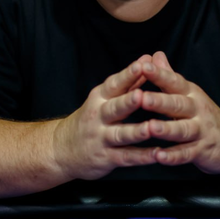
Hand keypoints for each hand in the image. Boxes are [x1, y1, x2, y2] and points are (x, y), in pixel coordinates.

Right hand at [52, 56, 157, 180]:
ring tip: (151, 128)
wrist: (62, 149)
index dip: (128, 75)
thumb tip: (147, 59)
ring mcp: (102, 138)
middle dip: (128, 102)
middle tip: (141, 96)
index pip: (114, 84)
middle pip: (115, 108)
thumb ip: (128, 81)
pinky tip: (157, 154)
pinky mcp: (106, 158)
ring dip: (136, 132)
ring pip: (121, 135)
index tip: (141, 65)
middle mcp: (99, 117)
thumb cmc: (91, 119)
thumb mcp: (104, 98)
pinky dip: (142, 157)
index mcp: (100, 98)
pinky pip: (126, 157)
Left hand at [140, 51, 219, 174]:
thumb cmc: (205, 116)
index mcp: (190, 94)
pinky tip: (159, 156)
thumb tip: (155, 55)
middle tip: (141, 97)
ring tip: (150, 128)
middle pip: (177, 104)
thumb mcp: (189, 93)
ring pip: (182, 130)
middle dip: (159, 101)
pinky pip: (187, 154)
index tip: (142, 66)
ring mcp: (201, 131)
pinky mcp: (203, 151)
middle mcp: (197, 110)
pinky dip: (173, 156)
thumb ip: (170, 76)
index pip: (174, 81)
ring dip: (166, 129)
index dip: (159, 74)